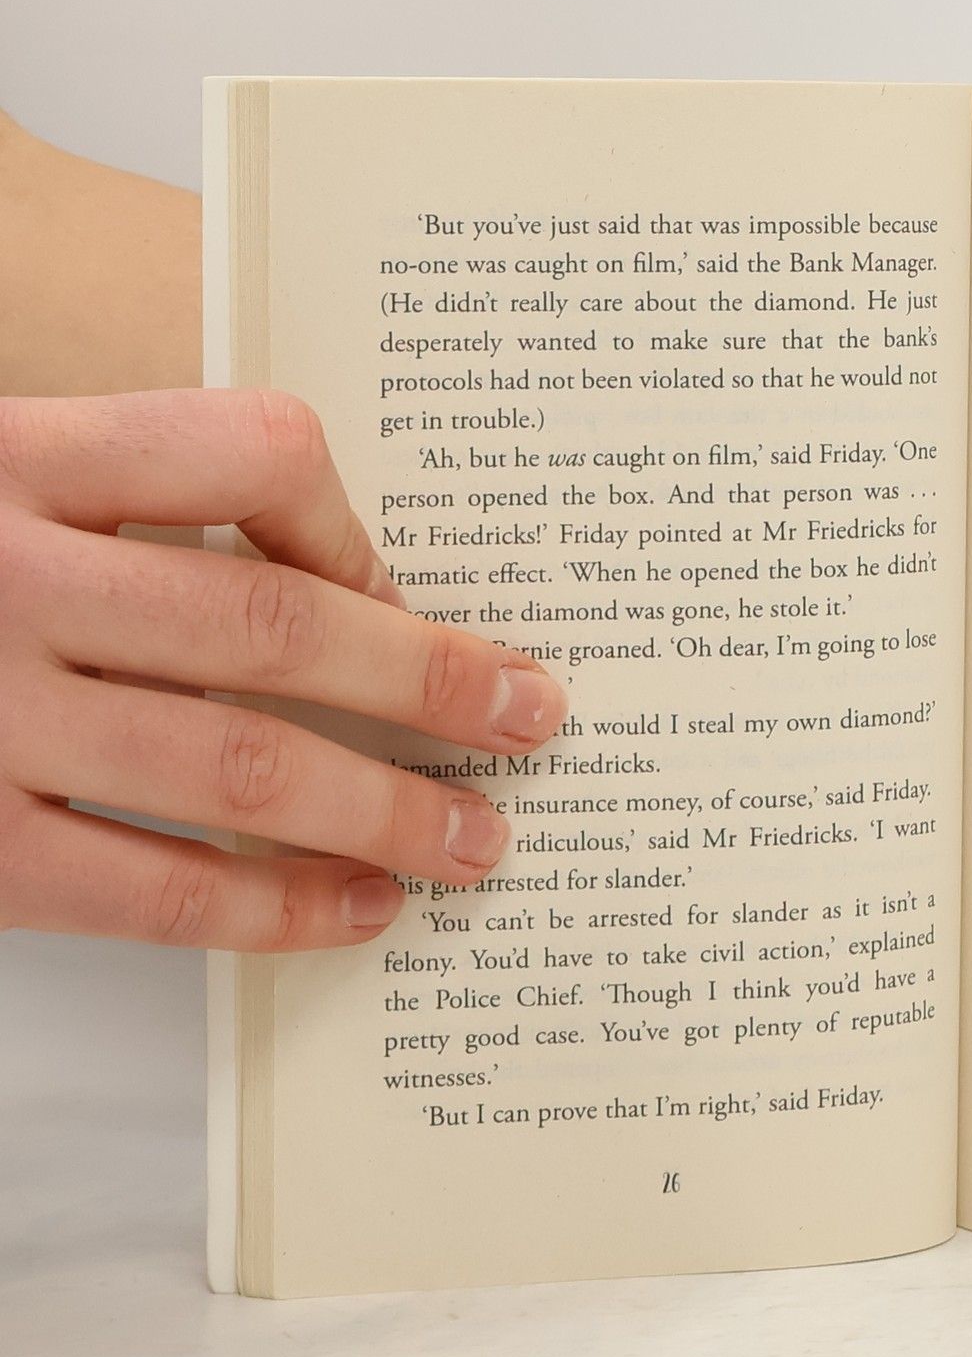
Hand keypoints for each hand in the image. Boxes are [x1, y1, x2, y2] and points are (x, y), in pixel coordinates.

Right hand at [0, 389, 567, 948]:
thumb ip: (117, 493)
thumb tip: (336, 583)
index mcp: (11, 451)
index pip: (243, 445)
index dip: (354, 523)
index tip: (412, 589)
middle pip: (268, 624)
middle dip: (430, 681)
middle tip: (534, 718)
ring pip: (232, 763)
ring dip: (382, 810)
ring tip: (478, 840)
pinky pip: (146, 885)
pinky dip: (270, 907)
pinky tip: (352, 910)